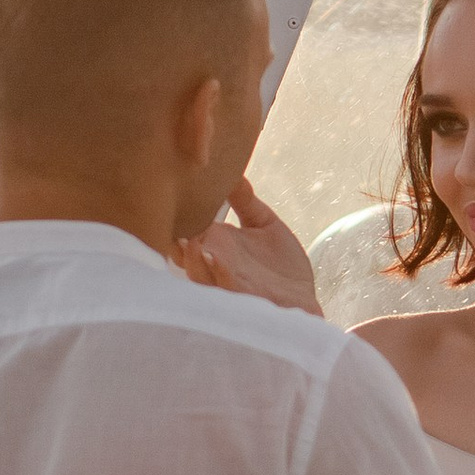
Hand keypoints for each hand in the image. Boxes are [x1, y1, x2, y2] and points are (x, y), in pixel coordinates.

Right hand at [176, 178, 322, 314]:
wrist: (305, 300)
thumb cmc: (282, 267)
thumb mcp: (265, 225)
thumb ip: (247, 202)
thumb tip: (234, 173)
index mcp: (218, 247)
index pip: (188, 233)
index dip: (178, 222)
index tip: (169, 202)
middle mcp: (217, 266)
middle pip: (186, 256)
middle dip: (176, 244)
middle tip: (172, 226)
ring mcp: (229, 284)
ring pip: (200, 275)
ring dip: (193, 260)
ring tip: (189, 243)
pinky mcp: (247, 299)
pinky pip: (228, 288)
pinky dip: (219, 274)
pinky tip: (216, 259)